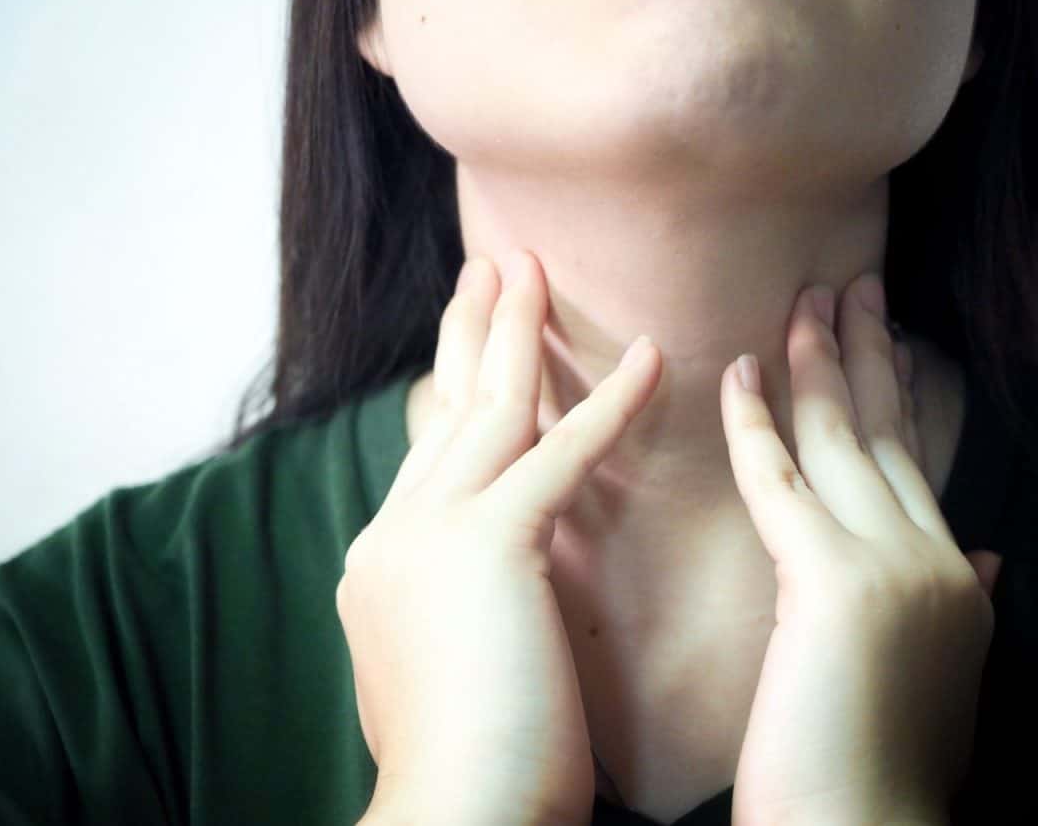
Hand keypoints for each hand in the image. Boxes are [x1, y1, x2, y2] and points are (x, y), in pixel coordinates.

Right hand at [336, 249, 661, 825]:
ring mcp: (430, 534)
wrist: (457, 816)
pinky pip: (557, 454)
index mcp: (386, 561)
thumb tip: (473, 587)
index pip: (430, 454)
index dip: (453, 389)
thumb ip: (447, 603)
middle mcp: (394, 533)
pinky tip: (651, 356)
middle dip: (467, 333)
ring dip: (513, 330)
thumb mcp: (439, 662)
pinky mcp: (484, 548)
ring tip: (534, 267)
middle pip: (443, 409)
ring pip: (483, 408)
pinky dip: (609, 402)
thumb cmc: (473, 762)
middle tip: (492, 268)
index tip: (472, 341)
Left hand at [720, 273, 1002, 825]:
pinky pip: (781, 479)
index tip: (880, 339)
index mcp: (953, 579)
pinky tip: (733, 372)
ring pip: (847, 438)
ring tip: (803, 301)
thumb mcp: (936, 673)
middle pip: (890, 433)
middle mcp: (934, 559)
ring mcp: (891, 566)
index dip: (897, 396)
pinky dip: (755, 421)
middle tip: (847, 285)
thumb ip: (958, 601)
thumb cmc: (871, 765)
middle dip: (868, 352)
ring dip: (821, 361)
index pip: (914, 464)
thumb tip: (985, 558)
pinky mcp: (832, 583)